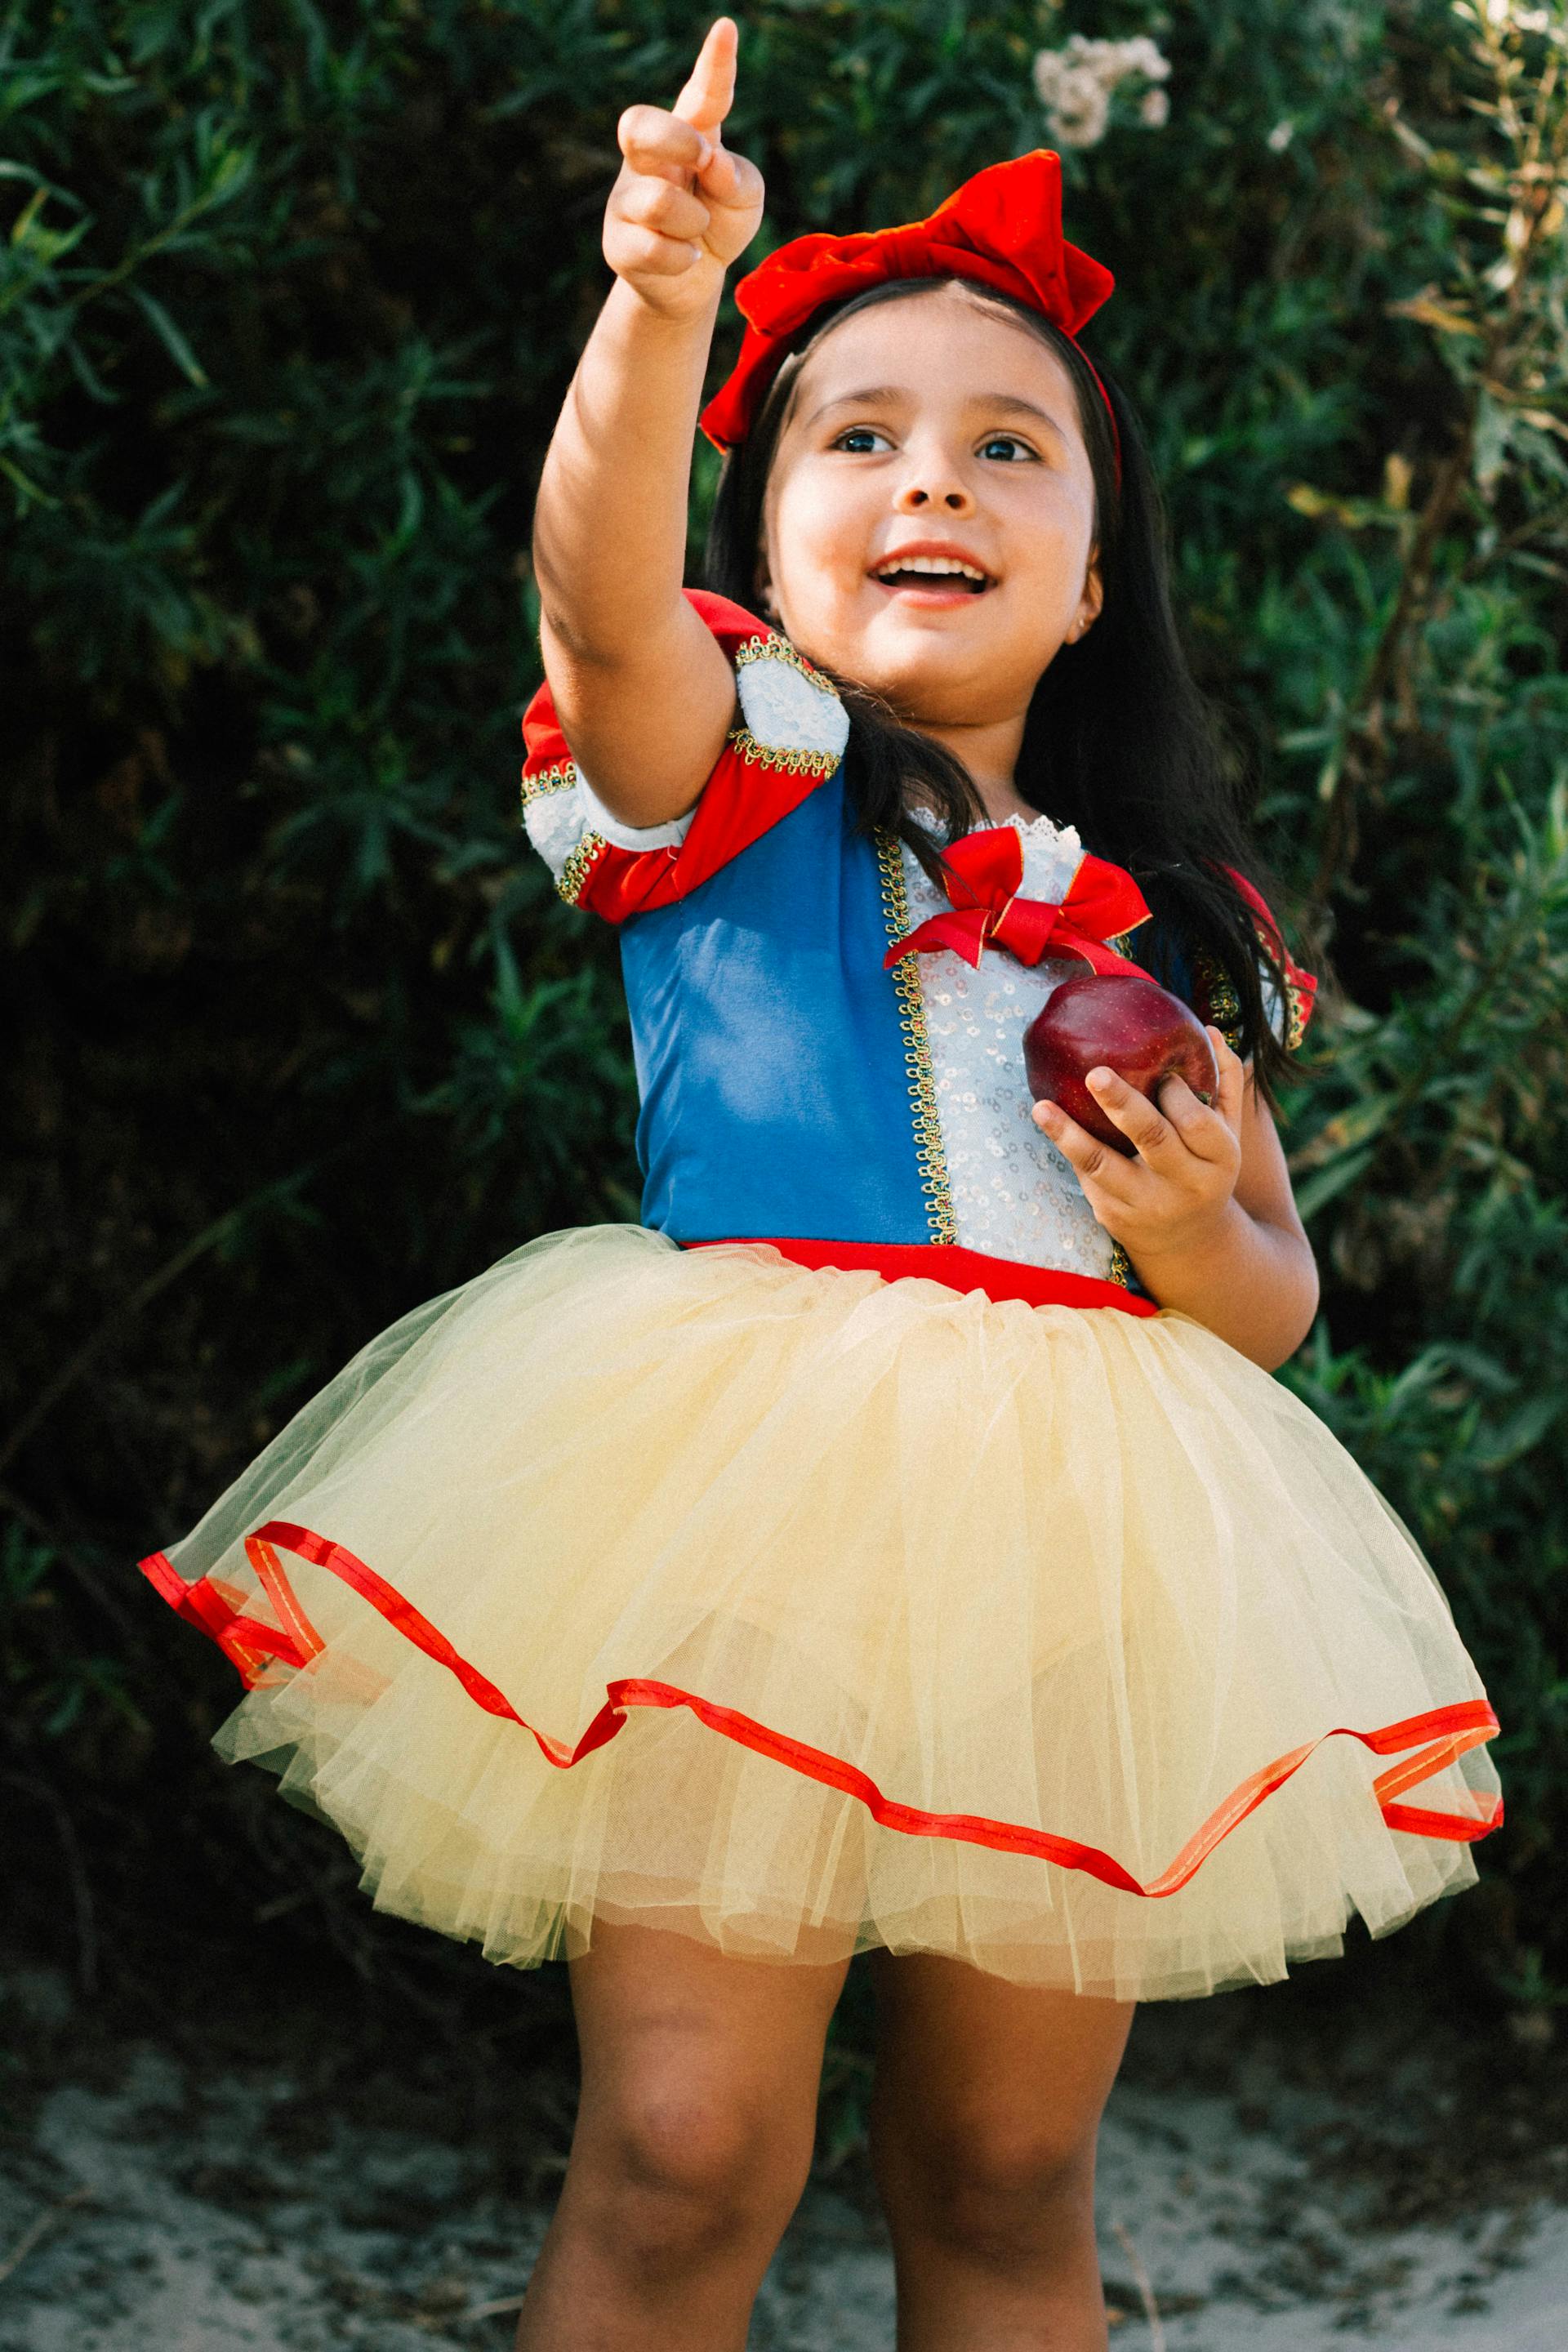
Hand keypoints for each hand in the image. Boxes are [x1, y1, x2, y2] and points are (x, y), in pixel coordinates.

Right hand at [605, 17, 764, 318]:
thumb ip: (740, 178)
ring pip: (655, 199)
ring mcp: (627, 199)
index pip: (699, 95)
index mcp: (687, 134)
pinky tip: (686, 258)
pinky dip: (682, 258)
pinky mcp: (618, 243)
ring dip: (691, 220)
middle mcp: (648, 159)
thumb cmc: (720, 225)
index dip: (713, 64)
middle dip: (675, 140)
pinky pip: (652, 248)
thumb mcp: (746, 200)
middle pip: (639, 125)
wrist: (694, 284)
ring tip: (698, 232)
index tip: (727, 29)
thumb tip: (714, 165)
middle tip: (703, 160)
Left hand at [1031, 1027, 1246, 1263]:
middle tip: (1095, 1073)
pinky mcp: (1114, 1216)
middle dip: (1122, 1104)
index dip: (1176, 1094)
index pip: (1196, 1121)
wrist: (1190, 1240)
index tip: (1160, 1072)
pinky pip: (1087, 1177)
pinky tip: (1048, 1120)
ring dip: (1068, 1134)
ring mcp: (1147, 1204)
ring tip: (1042, 1108)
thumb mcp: (1227, 1132)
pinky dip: (1067, 1148)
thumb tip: (1210, 1031)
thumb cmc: (1205, 1167)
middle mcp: (1185, 1185)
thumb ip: (1224, 1082)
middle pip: (1152, 1139)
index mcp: (1220, 1160)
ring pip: (1104, 1165)